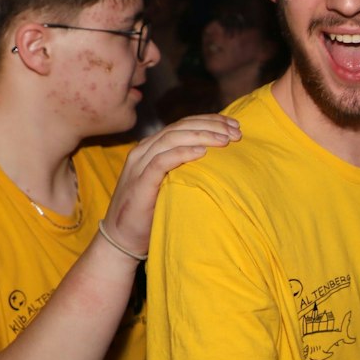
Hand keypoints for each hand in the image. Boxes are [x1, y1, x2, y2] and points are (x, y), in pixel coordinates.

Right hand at [104, 113, 240, 255]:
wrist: (122, 238)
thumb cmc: (151, 212)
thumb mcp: (171, 184)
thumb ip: (186, 169)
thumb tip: (219, 162)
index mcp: (153, 147)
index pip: (183, 125)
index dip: (210, 121)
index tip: (234, 125)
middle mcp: (144, 150)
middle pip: (180, 127)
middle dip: (211, 125)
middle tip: (236, 131)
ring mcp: (139, 165)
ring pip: (172, 138)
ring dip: (201, 136)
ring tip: (225, 139)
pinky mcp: (139, 182)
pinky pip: (161, 161)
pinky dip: (182, 154)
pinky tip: (202, 152)